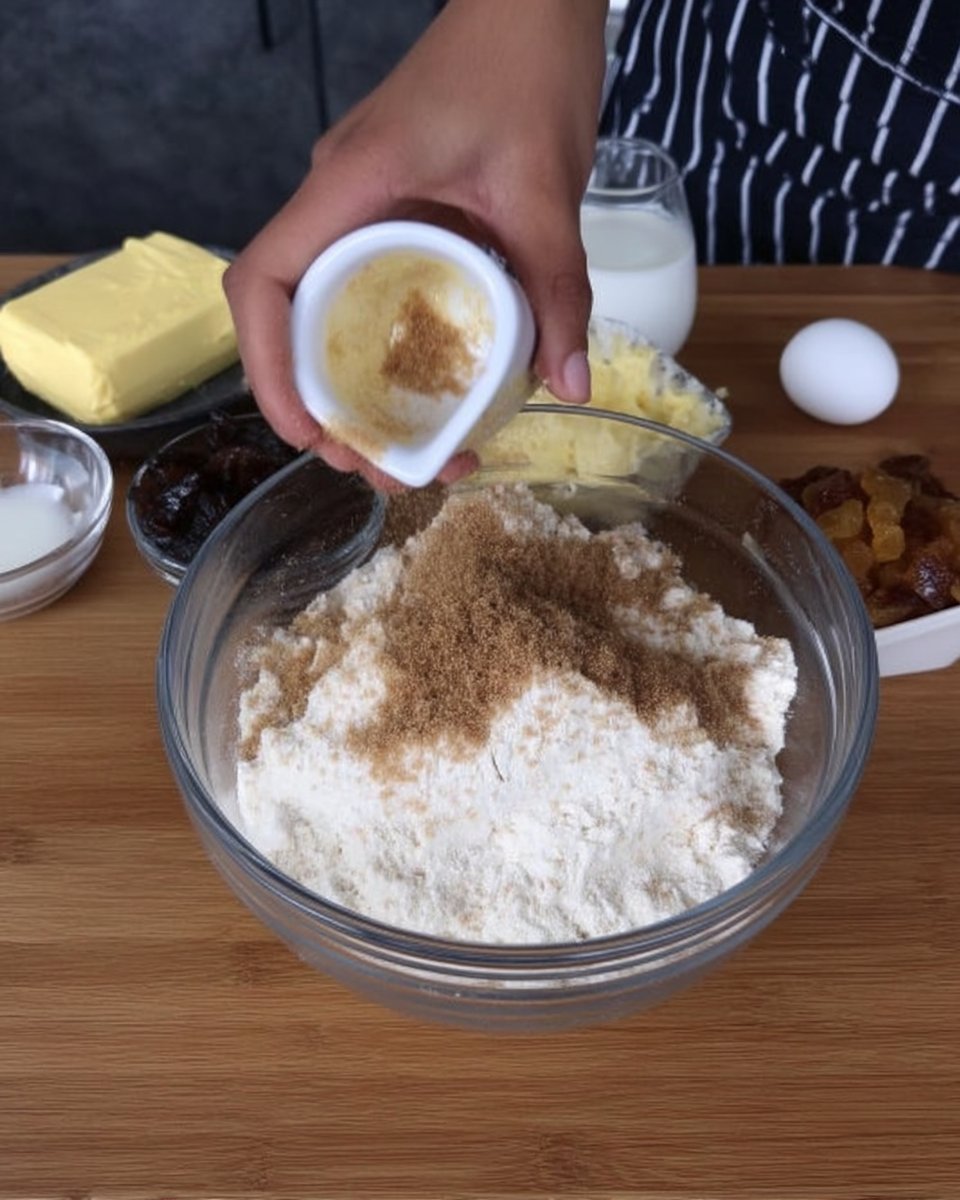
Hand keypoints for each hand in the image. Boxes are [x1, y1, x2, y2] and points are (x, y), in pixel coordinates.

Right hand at [224, 0, 607, 489]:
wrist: (534, 1)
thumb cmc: (528, 67)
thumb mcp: (546, 188)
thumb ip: (558, 289)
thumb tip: (571, 387)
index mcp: (351, 185)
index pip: (264, 282)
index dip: (267, 369)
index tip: (309, 433)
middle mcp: (339, 200)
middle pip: (292, 319)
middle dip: (322, 406)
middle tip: (381, 467)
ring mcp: (361, 205)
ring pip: (329, 313)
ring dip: (357, 390)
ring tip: (412, 451)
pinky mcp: (392, 208)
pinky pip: (369, 290)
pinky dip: (389, 350)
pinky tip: (435, 390)